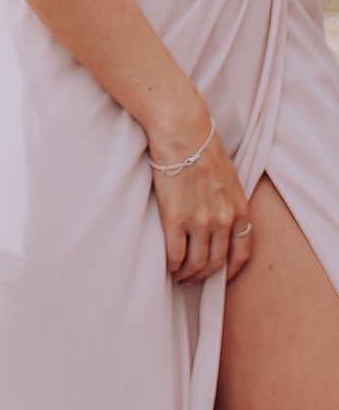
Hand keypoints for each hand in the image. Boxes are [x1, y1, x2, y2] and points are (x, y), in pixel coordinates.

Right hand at [147, 119, 252, 284]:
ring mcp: (199, 221)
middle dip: (204, 275)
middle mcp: (223, 220)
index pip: (242, 253)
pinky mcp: (175, 218)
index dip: (231, 270)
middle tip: (193, 278)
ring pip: (196, 263)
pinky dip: (172, 264)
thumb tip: (219, 214)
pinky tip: (167, 264)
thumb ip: (227, 200)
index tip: (220, 276)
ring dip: (187, 274)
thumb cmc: (202, 146)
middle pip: (216, 263)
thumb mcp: (228, 176)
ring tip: (178, 274)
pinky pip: (175, 253)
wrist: (183, 132)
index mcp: (239, 209)